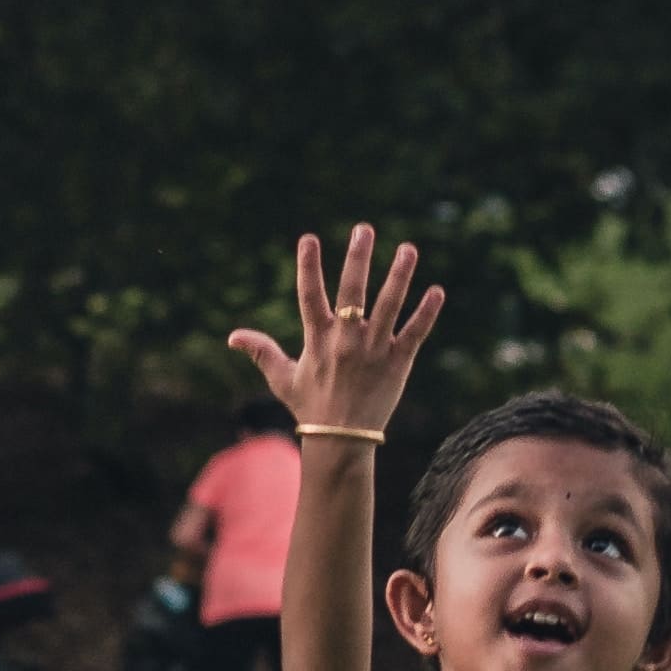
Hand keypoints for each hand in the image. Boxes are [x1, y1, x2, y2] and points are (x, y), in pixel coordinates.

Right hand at [226, 223, 443, 436]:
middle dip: (357, 259)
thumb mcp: (283, 378)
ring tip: (408, 249)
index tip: (309, 238)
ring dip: (399, 276)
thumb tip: (233, 336)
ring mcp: (374, 350)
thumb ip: (262, 352)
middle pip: (353, 293)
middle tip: (364, 229)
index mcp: (318, 340)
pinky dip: (426, 313)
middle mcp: (346, 341)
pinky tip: (436, 291)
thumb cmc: (310, 407)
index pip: (310, 296)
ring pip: (389, 306)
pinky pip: (415, 333)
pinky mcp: (398, 363)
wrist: (341, 441)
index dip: (308, 266)